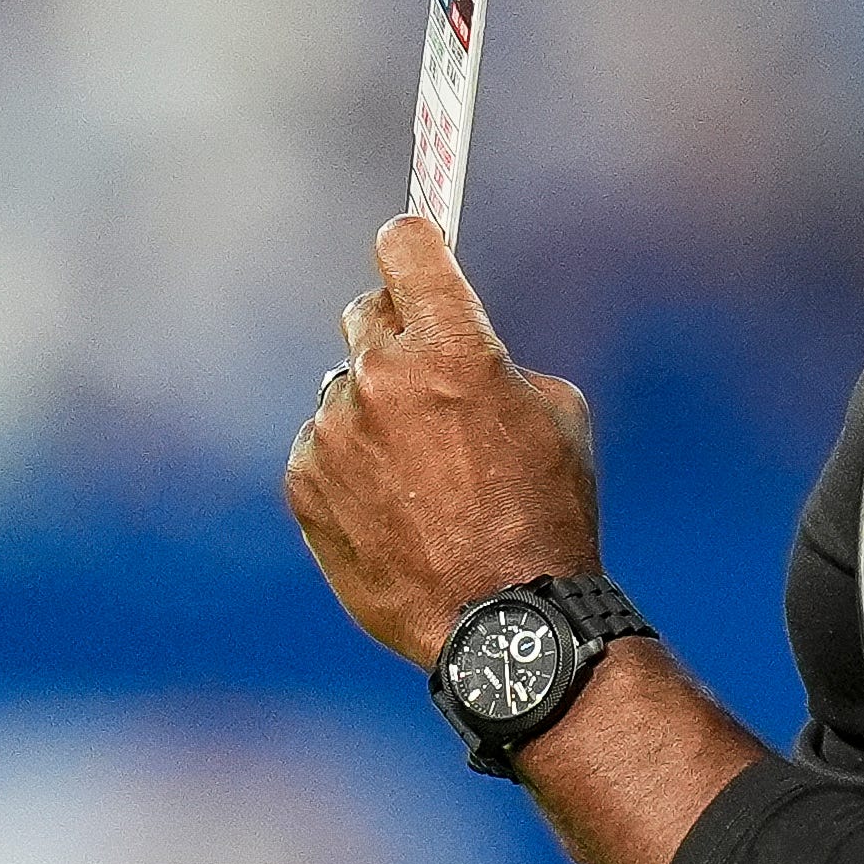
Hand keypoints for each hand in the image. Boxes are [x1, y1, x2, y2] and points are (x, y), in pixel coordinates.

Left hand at [284, 216, 598, 665]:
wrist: (502, 619)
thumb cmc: (547, 513)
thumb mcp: (559, 414)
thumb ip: (495, 362)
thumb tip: (456, 354)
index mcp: (452, 345)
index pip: (405, 245)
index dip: (413, 244)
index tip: (414, 249)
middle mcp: (381, 377)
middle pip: (365, 313)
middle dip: (397, 335)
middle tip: (428, 380)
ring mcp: (333, 432)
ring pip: (344, 389)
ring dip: (374, 410)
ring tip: (421, 474)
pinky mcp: (304, 484)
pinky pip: (321, 447)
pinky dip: (350, 465)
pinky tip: (395, 508)